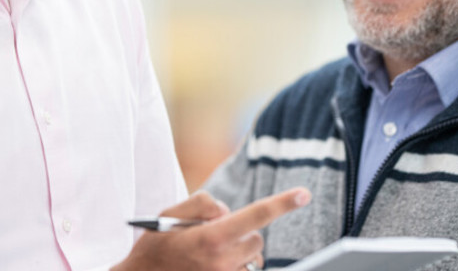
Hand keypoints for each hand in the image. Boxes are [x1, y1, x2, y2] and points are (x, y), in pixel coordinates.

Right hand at [112, 187, 310, 270]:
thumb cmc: (154, 247)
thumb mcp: (170, 214)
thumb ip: (202, 202)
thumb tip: (226, 211)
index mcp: (212, 237)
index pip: (256, 215)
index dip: (283, 203)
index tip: (304, 193)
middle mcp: (223, 262)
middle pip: (257, 239)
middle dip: (242, 232)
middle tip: (214, 234)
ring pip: (252, 261)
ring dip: (239, 253)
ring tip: (209, 255)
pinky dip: (235, 268)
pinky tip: (211, 266)